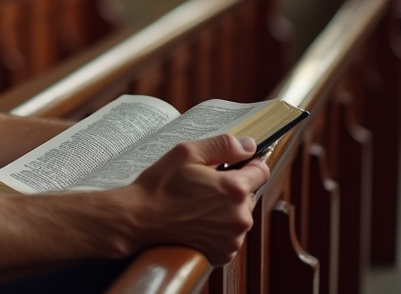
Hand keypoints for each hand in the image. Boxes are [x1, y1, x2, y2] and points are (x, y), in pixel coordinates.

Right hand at [127, 134, 270, 265]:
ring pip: (239, 216)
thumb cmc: (159, 187)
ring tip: (197, 205)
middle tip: (203, 185)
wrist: (139, 221)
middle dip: (232, 188)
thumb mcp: (187, 153)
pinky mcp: (222, 254)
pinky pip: (230, 235)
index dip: (247, 164)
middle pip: (249, 195)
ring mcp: (232, 239)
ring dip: (225, 209)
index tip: (232, 164)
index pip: (261, 171)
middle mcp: (239, 217)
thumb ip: (223, 145)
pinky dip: (218, 229)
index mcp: (234, 189)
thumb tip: (249, 145)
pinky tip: (197, 221)